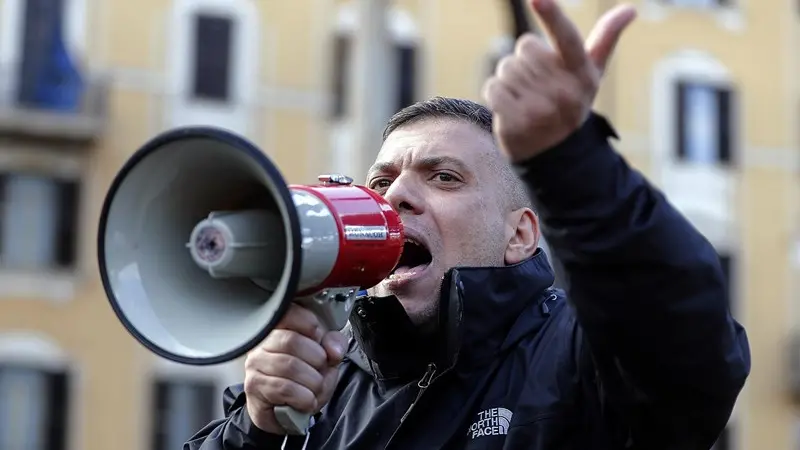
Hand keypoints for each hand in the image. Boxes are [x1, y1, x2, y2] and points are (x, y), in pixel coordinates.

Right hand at [244, 303, 346, 434]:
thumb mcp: (325, 358)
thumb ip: (334, 345)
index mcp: (279, 329)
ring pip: (289, 366)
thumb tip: (333, 349)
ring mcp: (255, 365)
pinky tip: (307, 400)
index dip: (310, 325)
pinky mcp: (254, 387)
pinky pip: (284, 388)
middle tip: (322, 369)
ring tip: (315, 388)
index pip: (288, 313)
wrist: (286, 412)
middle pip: (290, 341)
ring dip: (313, 381)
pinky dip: (304, 397)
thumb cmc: (303, 380)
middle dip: (316, 358)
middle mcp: (261, 343)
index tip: (320, 338)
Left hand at [482, 0, 636, 161]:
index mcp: (582, 72)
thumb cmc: (570, 101)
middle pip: (525, 47)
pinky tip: (509, 107)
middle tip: (535, 82)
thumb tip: (631, 10)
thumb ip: (606, 39)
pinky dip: (495, 94)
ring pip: (506, 68)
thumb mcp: (590, 73)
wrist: (553, 152)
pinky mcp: (517, 122)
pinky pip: (493, 89)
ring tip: (524, 97)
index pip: (567, 38)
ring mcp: (541, 108)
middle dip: (524, 60)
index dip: (552, 16)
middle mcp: (564, 91)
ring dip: (509, 79)